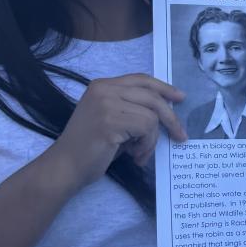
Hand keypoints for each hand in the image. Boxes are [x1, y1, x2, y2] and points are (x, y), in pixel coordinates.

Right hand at [48, 73, 186, 190]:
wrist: (65, 167)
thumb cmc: (90, 149)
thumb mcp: (113, 120)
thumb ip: (132, 110)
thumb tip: (166, 112)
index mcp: (102, 85)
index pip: (141, 79)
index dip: (163, 88)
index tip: (180, 98)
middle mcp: (103, 89)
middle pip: (151, 96)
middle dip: (170, 118)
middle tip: (180, 136)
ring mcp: (106, 103)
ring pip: (152, 115)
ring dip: (152, 140)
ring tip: (140, 154)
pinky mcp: (110, 121)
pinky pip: (146, 128)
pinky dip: (147, 145)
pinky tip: (135, 157)